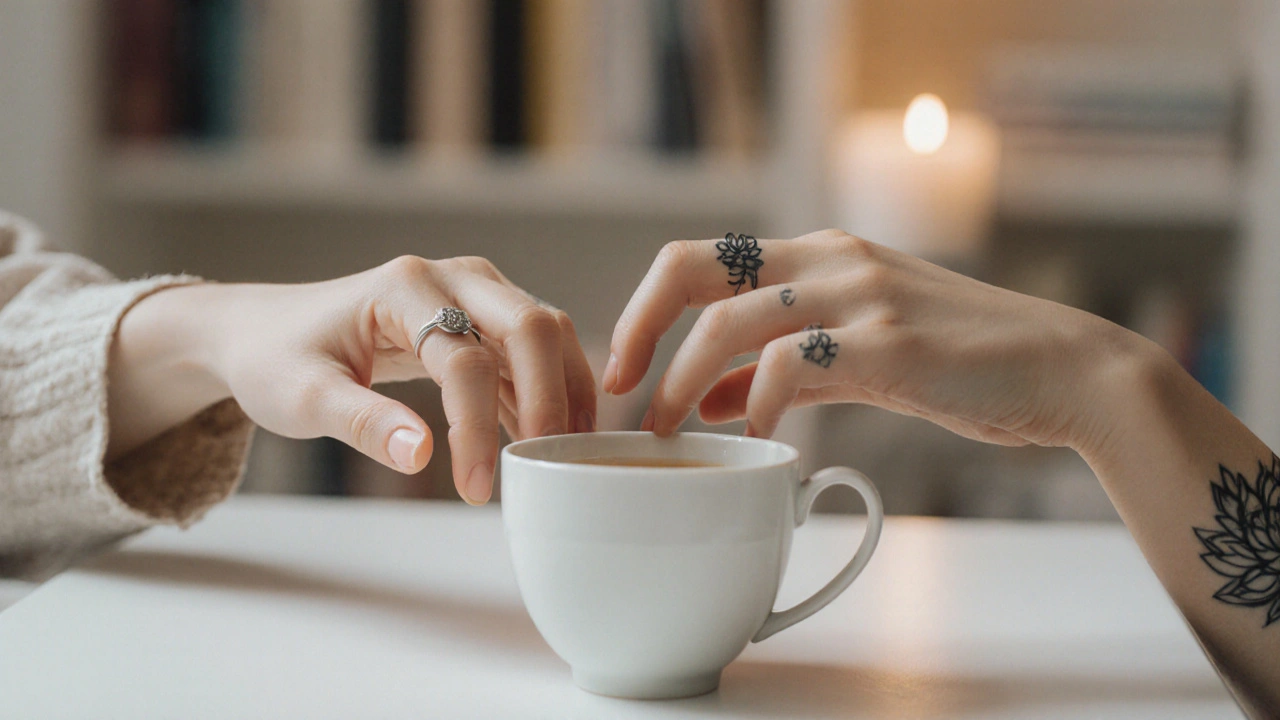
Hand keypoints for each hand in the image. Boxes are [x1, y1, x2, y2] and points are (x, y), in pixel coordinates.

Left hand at [109, 256, 595, 502]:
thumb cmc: (277, 358)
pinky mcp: (482, 318)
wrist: (266, 330)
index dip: (476, 428)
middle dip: (550, 398)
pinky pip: (534, 351)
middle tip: (552, 466)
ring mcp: (474, 293)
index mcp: (403, 287)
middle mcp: (452, 278)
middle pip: (531, 327)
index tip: (474, 489)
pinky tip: (544, 442)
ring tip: (567, 459)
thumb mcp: (302, 396)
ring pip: (547, 334)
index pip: (464, 359)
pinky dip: (549, 393)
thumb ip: (363, 423)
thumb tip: (421, 457)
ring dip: (564, 393)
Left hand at [605, 229, 1149, 455]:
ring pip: (731, 322)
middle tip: (620, 392)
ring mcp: (857, 294)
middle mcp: (828, 259)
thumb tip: (714, 399)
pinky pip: (792, 367)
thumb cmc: (959, 365)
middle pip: (693, 268)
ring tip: (669, 432)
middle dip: (639, 329)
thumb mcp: (858, 358)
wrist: (1060, 371)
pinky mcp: (888, 340)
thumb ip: (785, 372)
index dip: (647, 309)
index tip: (626, 367)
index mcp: (816, 253)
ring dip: (685, 382)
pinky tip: (761, 439)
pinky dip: (760, 405)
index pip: (699, 259)